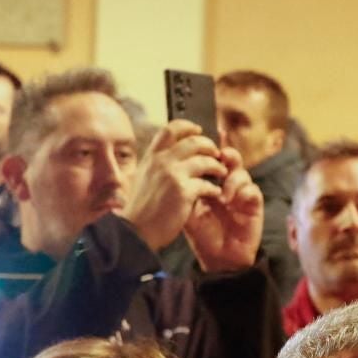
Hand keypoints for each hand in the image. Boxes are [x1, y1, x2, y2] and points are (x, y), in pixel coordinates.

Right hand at [121, 121, 225, 252]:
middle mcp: (161, 162)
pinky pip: (208, 184)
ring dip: (217, 166)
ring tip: (222, 173)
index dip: (188, 126)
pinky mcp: (183, 192)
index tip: (198, 130)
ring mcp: (172, 175)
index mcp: (151, 157)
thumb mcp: (143, 177)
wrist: (135, 231)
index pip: (171, 129)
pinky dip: (214, 188)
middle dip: (210, 146)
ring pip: (205, 160)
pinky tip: (215, 193)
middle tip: (216, 154)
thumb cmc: (141, 209)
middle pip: (194, 141)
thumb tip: (173, 154)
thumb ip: (157, 164)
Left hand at [184, 147, 263, 272]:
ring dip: (233, 180)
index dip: (211, 152)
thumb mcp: (188, 211)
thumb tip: (178, 170)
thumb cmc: (202, 235)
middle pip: (233, 160)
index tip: (202, 151)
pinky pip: (253, 190)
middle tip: (221, 157)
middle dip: (228, 155)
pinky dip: (242, 192)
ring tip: (222, 197)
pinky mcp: (254, 206)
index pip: (214, 161)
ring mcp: (242, 195)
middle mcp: (228, 186)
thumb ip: (185, 191)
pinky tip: (232, 203)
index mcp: (212, 184)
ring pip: (243, 174)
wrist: (217, 258)